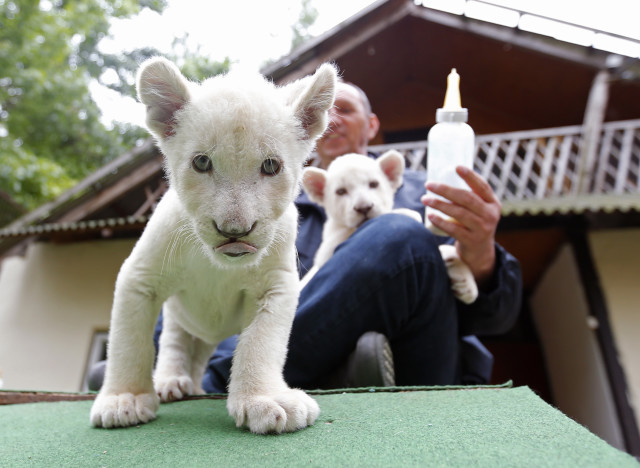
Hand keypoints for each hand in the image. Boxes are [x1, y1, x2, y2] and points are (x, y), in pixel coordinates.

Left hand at [422, 166, 500, 287]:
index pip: (482, 186)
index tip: (456, 167)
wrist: (480, 251)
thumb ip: (469, 197)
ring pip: (459, 213)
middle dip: (446, 190)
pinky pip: (454, 229)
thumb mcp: (478, 210)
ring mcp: (482, 228)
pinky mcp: (472, 240)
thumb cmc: (474, 223)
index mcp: (493, 203)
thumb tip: (442, 178)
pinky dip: (440, 221)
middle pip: (467, 198)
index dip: (470, 176)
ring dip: (439, 204)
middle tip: (429, 185)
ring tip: (425, 199)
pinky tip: (430, 215)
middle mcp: (490, 214)